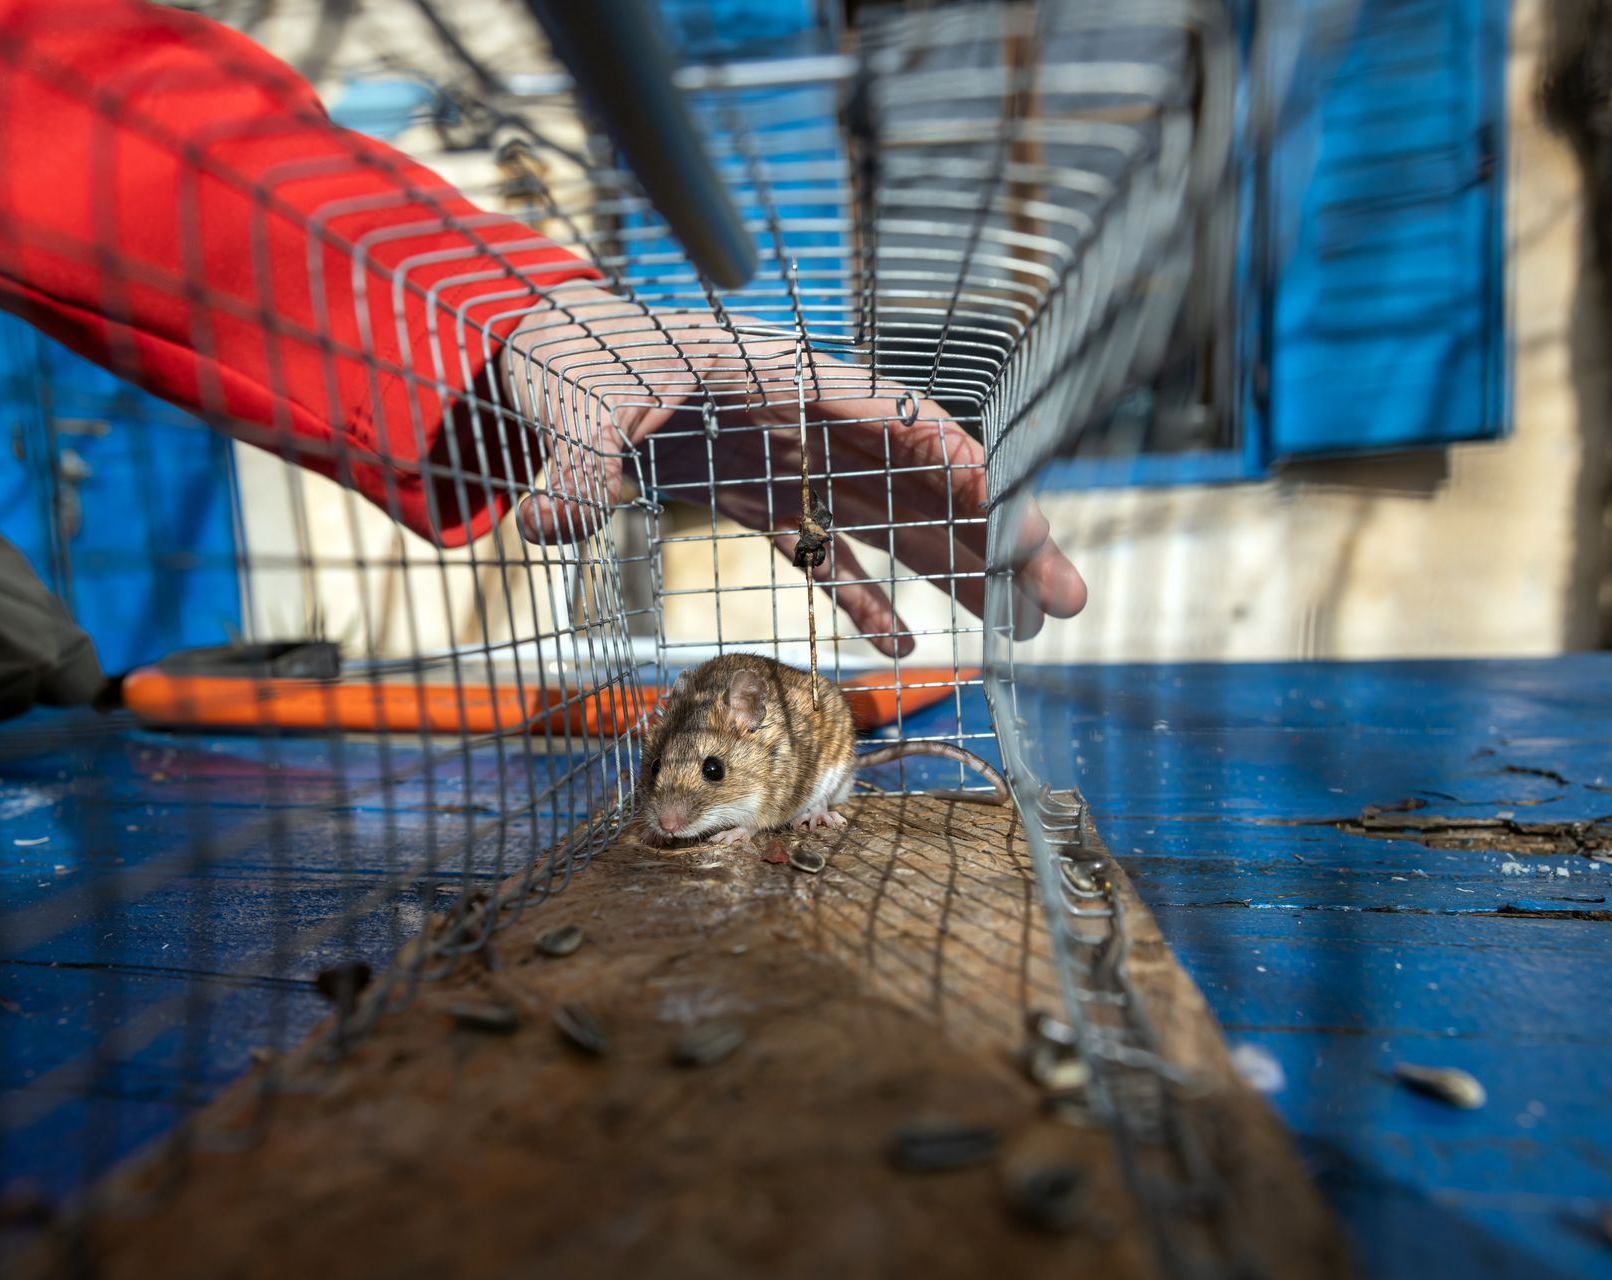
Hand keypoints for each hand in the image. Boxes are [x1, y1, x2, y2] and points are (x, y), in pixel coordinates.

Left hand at [500, 287, 1085, 656]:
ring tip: (1030, 626)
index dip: (955, 462)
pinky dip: (864, 601)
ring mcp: (797, 469)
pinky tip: (903, 650)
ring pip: (898, 526)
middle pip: (924, 482)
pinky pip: (830, 558)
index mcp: (784, 380)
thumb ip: (580, 461)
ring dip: (963, 575)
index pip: (890, 418)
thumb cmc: (584, 357)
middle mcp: (811, 427)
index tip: (1011, 505)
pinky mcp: (769, 505)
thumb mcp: (582, 400)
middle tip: (1067, 596)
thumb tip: (544, 521)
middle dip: (999, 538)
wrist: (561, 358)